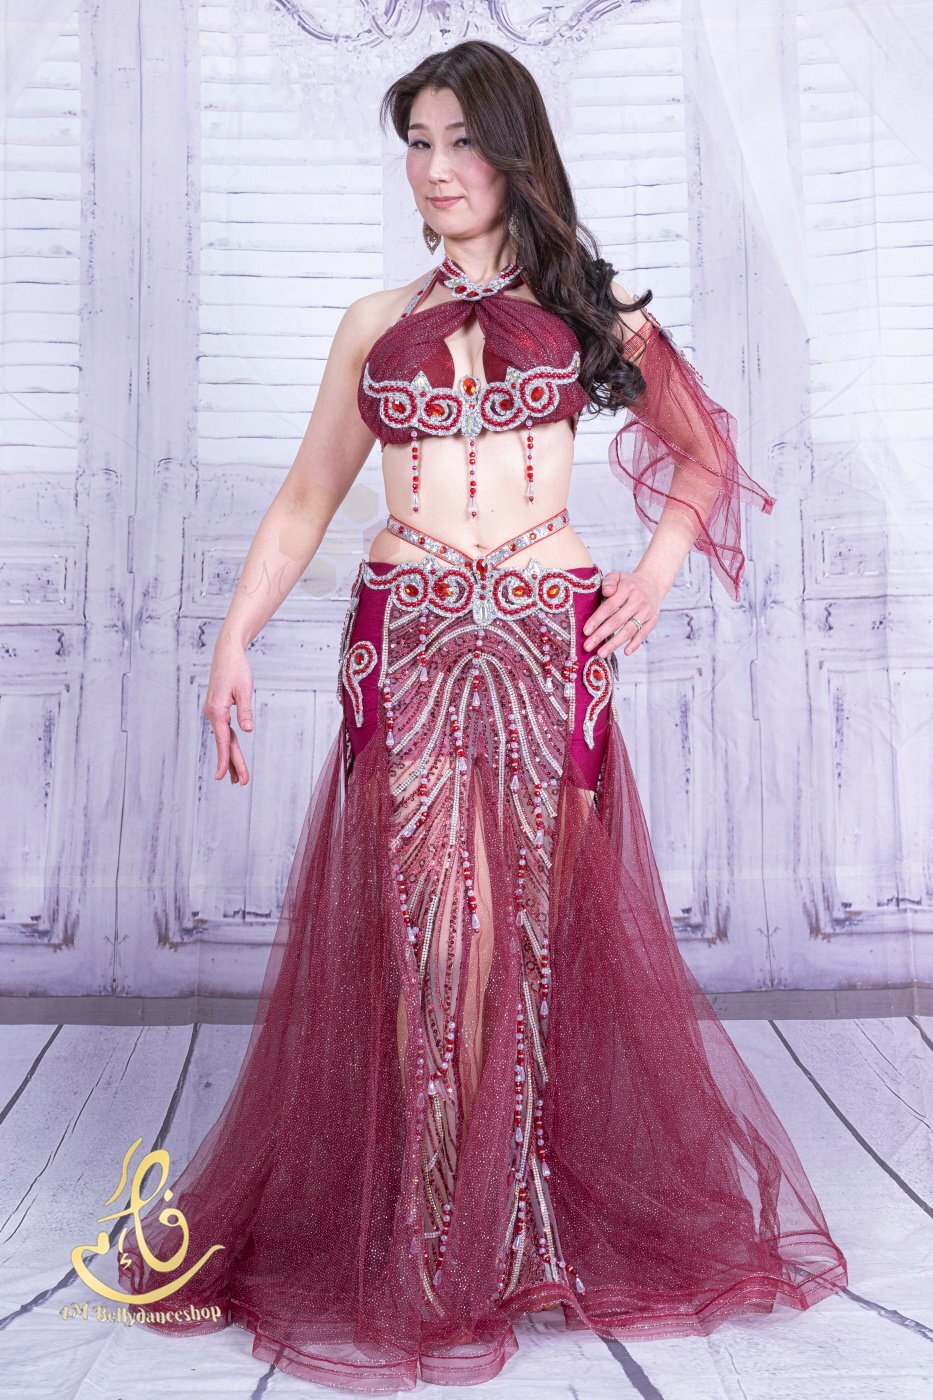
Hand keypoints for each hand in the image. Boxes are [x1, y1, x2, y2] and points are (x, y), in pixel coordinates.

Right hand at [203, 633, 254, 784]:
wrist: (226, 652)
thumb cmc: (236, 668)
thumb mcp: (244, 689)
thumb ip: (245, 710)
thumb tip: (247, 731)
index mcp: (217, 711)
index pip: (224, 741)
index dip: (226, 760)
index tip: (225, 777)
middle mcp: (212, 714)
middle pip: (225, 744)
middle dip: (234, 764)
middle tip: (242, 783)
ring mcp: (214, 712)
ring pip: (224, 739)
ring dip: (231, 757)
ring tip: (238, 777)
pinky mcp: (218, 709)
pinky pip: (224, 731)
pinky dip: (229, 744)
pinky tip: (233, 753)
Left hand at [582, 566, 665, 658]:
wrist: (653, 583)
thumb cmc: (628, 582)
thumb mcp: (617, 576)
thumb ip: (609, 582)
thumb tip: (606, 592)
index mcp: (627, 588)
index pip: (609, 606)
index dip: (597, 619)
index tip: (585, 631)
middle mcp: (638, 600)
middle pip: (617, 621)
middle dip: (601, 635)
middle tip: (587, 647)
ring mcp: (646, 612)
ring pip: (629, 630)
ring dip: (614, 643)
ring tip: (601, 654)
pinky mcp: (653, 621)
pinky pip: (643, 634)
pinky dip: (635, 644)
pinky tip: (625, 652)